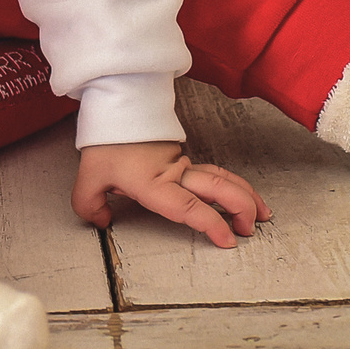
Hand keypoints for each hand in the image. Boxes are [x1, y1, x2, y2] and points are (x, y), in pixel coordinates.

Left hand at [71, 141, 270, 249]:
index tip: (228, 239)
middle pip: (217, 189)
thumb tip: (102, 221)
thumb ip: (89, 205)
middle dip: (240, 209)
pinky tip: (243, 196)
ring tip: (261, 215)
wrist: (114, 109)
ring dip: (245, 196)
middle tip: (250, 230)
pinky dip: (235, 186)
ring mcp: (182, 165)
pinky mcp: (184, 160)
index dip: (211, 223)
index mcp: (154, 183)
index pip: (188, 206)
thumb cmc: (105, 143)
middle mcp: (174, 174)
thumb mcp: (88, 176)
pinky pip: (216, 174)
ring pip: (223, 179)